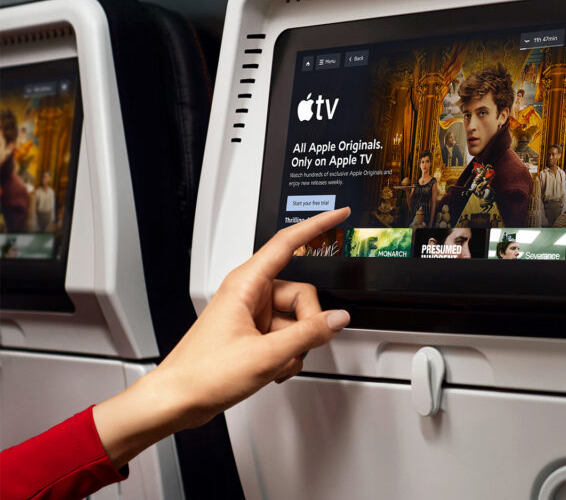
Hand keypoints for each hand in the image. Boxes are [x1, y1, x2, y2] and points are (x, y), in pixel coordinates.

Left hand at [93, 208, 351, 467]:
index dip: (317, 226)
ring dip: (296, 345)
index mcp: (246, 284)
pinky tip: (275, 368)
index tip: (339, 214)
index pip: (288, 243)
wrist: (177, 400)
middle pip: (301, 293)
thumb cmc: (203, 373)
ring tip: (278, 364)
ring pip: (296, 318)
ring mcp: (251, 314)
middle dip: (308, 323)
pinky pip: (286, 334)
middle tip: (301, 345)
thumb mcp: (267, 355)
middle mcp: (249, 294)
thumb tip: (338, 319)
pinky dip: (287, 353)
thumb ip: (309, 334)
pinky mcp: (252, 332)